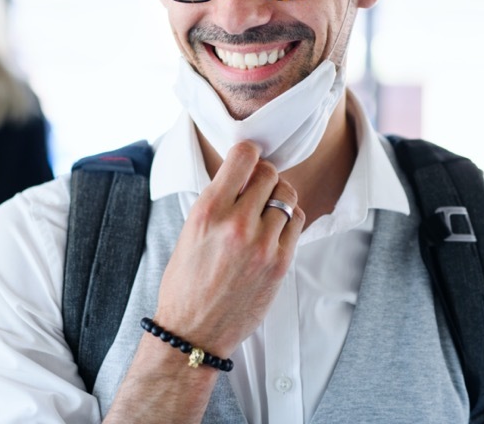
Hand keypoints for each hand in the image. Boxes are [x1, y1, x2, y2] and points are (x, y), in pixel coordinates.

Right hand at [153, 140, 305, 357]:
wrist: (194, 330)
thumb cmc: (186, 282)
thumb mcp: (190, 231)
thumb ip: (218, 200)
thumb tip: (243, 174)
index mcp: (209, 211)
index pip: (243, 157)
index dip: (249, 153)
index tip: (249, 158)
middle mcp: (236, 223)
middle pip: (269, 174)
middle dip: (264, 177)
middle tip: (256, 188)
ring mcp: (262, 244)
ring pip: (287, 195)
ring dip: (278, 197)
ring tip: (265, 210)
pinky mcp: (280, 262)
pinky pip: (297, 222)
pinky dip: (288, 220)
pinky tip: (274, 229)